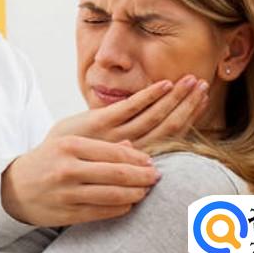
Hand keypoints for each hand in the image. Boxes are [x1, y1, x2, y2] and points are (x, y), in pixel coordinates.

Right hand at [1, 137, 158, 225]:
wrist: (14, 187)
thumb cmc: (46, 161)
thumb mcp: (66, 144)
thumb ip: (99, 145)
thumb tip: (133, 148)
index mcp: (70, 146)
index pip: (114, 152)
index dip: (137, 159)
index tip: (150, 162)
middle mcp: (68, 168)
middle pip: (118, 174)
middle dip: (142, 177)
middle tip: (155, 177)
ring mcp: (67, 193)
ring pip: (113, 196)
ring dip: (135, 194)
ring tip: (144, 191)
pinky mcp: (68, 213)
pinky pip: (103, 212)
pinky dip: (121, 209)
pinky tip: (128, 204)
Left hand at [48, 75, 209, 147]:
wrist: (49, 171)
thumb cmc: (80, 161)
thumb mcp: (107, 157)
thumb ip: (128, 148)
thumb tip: (146, 143)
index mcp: (137, 156)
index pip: (173, 135)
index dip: (190, 116)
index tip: (204, 99)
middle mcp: (131, 148)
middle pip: (170, 124)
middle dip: (188, 103)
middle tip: (204, 84)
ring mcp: (116, 135)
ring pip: (155, 116)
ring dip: (176, 98)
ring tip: (193, 81)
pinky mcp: (100, 123)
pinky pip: (130, 108)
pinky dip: (149, 96)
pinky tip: (165, 83)